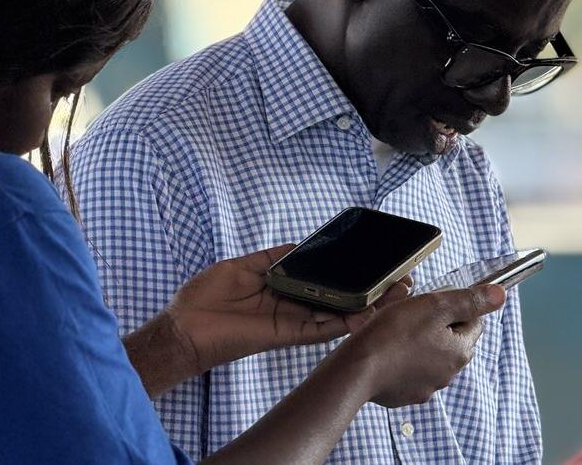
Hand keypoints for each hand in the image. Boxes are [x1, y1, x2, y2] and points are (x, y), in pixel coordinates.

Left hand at [166, 245, 409, 376]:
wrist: (182, 328)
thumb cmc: (204, 297)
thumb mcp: (244, 266)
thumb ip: (276, 258)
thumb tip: (303, 246)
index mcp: (283, 288)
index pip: (324, 281)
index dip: (349, 275)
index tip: (375, 264)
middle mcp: (292, 306)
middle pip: (338, 299)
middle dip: (368, 292)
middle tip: (399, 282)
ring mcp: (291, 321)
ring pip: (337, 316)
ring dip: (365, 308)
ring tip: (394, 298)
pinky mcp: (285, 335)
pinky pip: (319, 330)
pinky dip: (342, 325)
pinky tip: (366, 316)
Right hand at [338, 284, 506, 406]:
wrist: (357, 369)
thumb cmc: (393, 334)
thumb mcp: (435, 306)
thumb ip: (470, 300)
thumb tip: (500, 294)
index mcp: (460, 351)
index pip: (473, 321)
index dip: (455, 306)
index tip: (433, 302)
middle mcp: (448, 373)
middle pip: (452, 340)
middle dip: (437, 325)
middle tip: (413, 314)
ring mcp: (426, 387)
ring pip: (431, 356)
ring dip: (421, 343)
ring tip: (397, 332)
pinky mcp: (406, 394)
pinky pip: (412, 372)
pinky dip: (404, 361)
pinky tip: (389, 351)